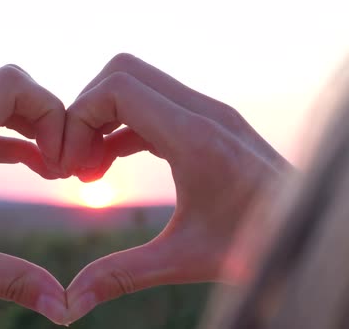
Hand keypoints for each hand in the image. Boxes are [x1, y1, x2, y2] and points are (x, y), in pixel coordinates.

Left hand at [0, 65, 68, 326]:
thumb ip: (13, 281)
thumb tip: (65, 307)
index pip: (10, 85)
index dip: (49, 111)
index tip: (60, 159)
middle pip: (7, 88)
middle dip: (46, 118)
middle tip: (64, 164)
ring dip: (28, 128)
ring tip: (53, 167)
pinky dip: (10, 140)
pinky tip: (31, 167)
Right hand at [61, 53, 290, 322]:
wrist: (306, 235)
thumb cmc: (257, 248)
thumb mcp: (183, 261)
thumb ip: (121, 275)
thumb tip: (70, 303)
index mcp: (195, 138)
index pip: (118, 88)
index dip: (79, 118)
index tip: (69, 163)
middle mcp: (204, 113)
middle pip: (123, 73)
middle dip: (86, 113)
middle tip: (75, 162)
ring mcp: (209, 114)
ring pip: (137, 86)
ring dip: (104, 121)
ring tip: (89, 171)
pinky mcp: (209, 124)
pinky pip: (152, 108)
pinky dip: (122, 129)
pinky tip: (108, 165)